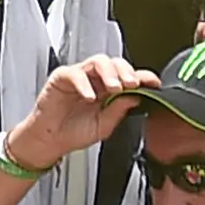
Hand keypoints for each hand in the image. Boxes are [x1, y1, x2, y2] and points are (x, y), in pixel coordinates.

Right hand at [14, 55, 142, 176]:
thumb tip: (135, 98)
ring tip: (115, 88)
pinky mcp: (61, 78)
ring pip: (98, 62)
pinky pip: (74, 73)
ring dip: (110, 73)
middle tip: (132, 84)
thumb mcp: (103, 126)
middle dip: (126, 72)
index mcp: (107, 90)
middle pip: (115, 63)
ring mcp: (79, 77)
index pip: (128, 77)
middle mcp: (95, 80)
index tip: (154, 83)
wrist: (49, 142)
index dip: (143, 77)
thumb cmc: (73, 132)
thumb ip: (119, 111)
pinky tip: (90, 96)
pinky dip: (84, 83)